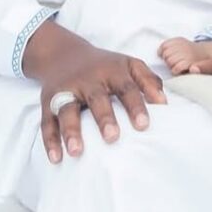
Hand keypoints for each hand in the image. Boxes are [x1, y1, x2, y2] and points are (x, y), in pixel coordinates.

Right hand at [22, 20, 165, 163]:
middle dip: (104, 118)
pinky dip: (50, 140)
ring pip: (67, 110)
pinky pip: (47, 122)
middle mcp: (89, 79)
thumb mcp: (129, 64)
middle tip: (113, 138)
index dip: (136, 106)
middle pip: (97, 98)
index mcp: (112, 70)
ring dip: (71, 130)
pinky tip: (56, 158)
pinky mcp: (48, 102)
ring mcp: (66, 90)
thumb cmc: (105, 65)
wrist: (63, 54)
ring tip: (77, 151)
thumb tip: (164, 103)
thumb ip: (148, 80)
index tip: (144, 126)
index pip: (126, 88)